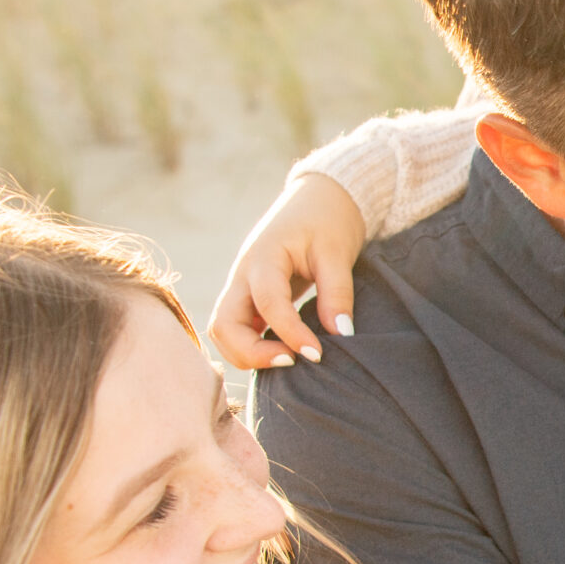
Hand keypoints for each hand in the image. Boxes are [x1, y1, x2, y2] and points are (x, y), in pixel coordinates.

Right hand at [211, 175, 368, 369]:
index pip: (267, 303)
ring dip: (247, 355)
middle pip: (224, 325)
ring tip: (289, 361)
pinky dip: (251, 348)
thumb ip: (337, 292)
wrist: (318, 201)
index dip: (289, 334)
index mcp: (263, 257)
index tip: (317, 355)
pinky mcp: (248, 298)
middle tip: (294, 363)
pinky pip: (237, 329)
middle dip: (251, 354)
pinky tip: (283, 353)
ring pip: (223, 332)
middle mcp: (243, 274)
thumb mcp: (337, 252)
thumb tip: (341, 334)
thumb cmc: (328, 221)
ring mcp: (241, 287)